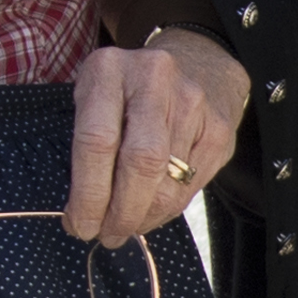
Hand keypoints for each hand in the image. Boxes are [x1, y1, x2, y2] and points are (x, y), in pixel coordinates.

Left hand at [65, 31, 245, 242]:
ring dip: (143, 216)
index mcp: (110, 70)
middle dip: (120, 212)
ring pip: (168, 182)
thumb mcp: (96, 95)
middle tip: (107, 234)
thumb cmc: (132, 89)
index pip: (97, 141)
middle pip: (139, 164)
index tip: (79, 224)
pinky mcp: (218, 129)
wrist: (199, 62)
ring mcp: (192, 103)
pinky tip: (152, 211)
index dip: (88, 194)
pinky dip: (167, 209)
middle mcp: (154, 80)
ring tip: (127, 225)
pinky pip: (191, 186)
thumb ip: (85, 145)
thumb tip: (81, 214)